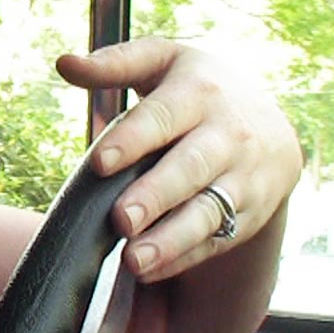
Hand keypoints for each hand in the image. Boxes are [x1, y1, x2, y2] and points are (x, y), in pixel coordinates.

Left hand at [57, 37, 301, 281]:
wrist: (269, 125)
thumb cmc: (196, 90)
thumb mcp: (162, 63)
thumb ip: (114, 64)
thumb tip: (64, 62)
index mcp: (200, 93)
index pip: (164, 117)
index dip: (133, 140)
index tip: (101, 164)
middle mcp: (229, 136)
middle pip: (191, 169)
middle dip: (155, 196)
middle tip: (120, 220)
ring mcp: (244, 178)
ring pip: (209, 212)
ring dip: (171, 240)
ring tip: (133, 260)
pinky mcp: (249, 214)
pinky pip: (217, 241)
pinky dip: (183, 258)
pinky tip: (148, 270)